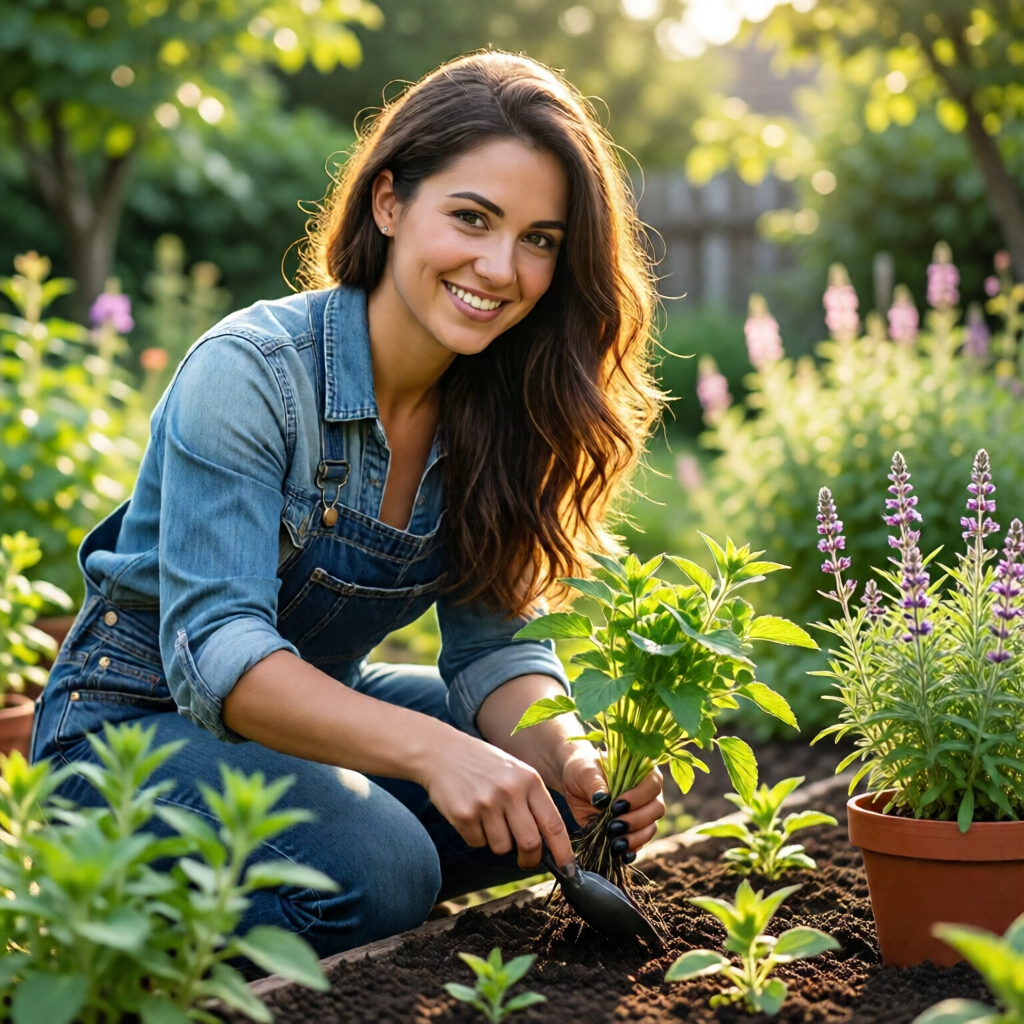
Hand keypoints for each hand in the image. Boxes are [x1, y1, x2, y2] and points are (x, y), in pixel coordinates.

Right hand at [418, 729, 575, 873]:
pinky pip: (477, 843)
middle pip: (530, 843)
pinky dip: (476, 836)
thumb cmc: (483, 765)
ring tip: (489, 820)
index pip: (553, 824)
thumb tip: (548, 843)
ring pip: (502, 847)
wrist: (442, 751)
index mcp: (529, 780)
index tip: (569, 869)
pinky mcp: (464, 814)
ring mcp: (486, 803)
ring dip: (498, 843)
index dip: (563, 852)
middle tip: (526, 860)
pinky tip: (471, 815)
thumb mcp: (515, 772)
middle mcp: (510, 791)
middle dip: (530, 859)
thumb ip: (532, 801)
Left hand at [561, 749, 664, 857]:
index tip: (616, 805)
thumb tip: (601, 799)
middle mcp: (647, 793)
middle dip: (636, 821)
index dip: (638, 797)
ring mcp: (641, 813)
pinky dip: (631, 849)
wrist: (574, 782)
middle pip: (656, 809)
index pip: (652, 785)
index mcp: (642, 772)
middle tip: (613, 826)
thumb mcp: (586, 772)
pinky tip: (620, 855)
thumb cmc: (583, 770)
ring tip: (615, 844)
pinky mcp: (631, 830)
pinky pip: (639, 842)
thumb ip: (595, 783)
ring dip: (634, 838)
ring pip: (650, 828)